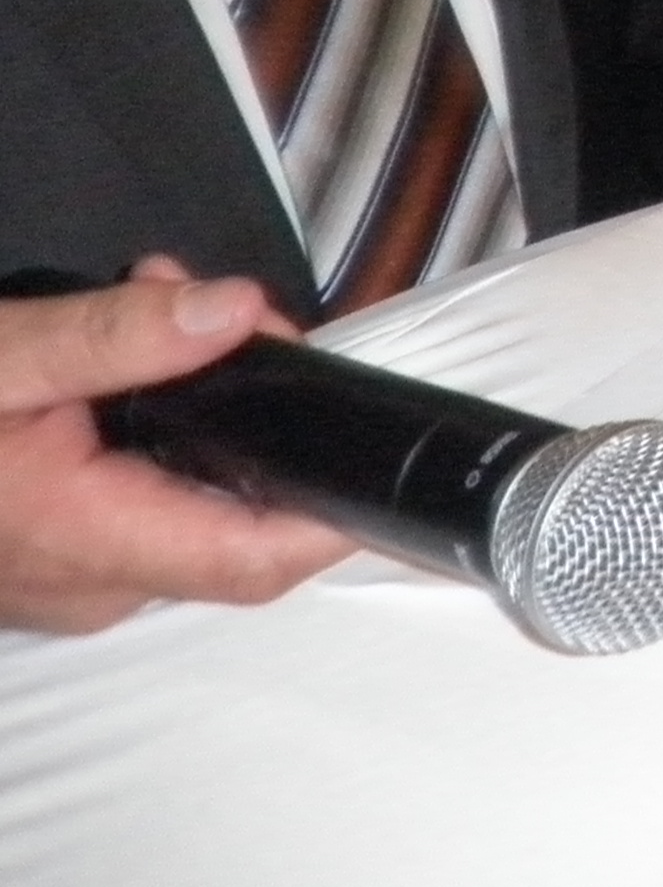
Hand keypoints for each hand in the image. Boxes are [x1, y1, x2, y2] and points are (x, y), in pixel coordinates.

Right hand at [0, 264, 351, 634]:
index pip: (255, 562)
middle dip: (261, 413)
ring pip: (189, 501)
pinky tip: (119, 355)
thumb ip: (114, 340)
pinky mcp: (55, 555)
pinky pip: (139, 500)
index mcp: (85, 542)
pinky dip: (152, 427)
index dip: (335, 515)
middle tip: (230, 311)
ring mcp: (71, 577)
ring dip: (200, 408)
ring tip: (157, 303)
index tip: (383, 446)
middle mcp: (91, 583)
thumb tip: (234, 312)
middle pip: (238, 519)